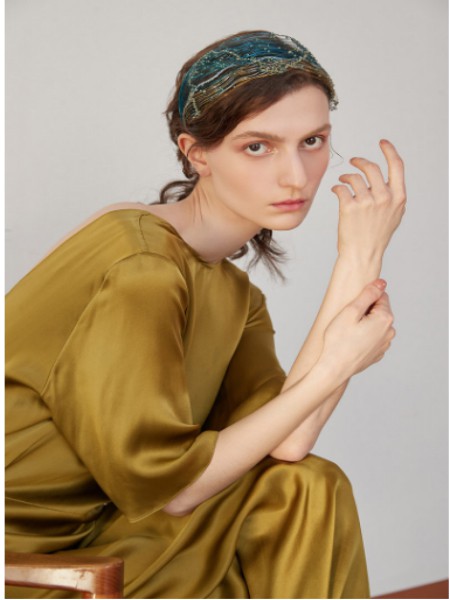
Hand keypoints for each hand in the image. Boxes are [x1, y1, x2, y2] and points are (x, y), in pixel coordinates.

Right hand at [320, 279, 395, 380]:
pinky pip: (373, 338)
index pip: (380, 296)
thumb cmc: (338, 340)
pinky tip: (352, 342)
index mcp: (385, 318)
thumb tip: (381, 282)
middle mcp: (389, 332)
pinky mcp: (378, 353)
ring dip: (365, 324)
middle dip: (365, 311)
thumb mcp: (350, 311)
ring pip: (376, 324)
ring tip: (348, 332)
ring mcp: (385, 344)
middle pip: (379, 310)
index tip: (351, 308)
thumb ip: (368, 294)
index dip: (364, 299)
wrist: (334, 368)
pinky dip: (364, 336)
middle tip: (347, 321)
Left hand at [331, 140, 405, 262]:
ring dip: (346, 176)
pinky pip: (341, 188)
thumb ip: (393, 196)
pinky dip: (337, 187)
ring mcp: (367, 202)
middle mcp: (384, 197)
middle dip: (360, 161)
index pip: (397, 165)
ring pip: (354, 177)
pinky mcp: (349, 207)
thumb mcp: (394, 215)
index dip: (389, 151)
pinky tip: (336, 191)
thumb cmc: (376, 236)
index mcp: (398, 197)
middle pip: (371, 167)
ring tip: (343, 181)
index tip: (382, 143)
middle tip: (353, 162)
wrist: (362, 253)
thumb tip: (387, 180)